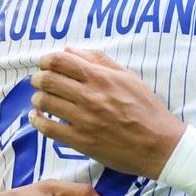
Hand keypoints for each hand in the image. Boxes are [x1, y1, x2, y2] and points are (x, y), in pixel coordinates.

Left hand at [29, 47, 186, 179]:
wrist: (158, 144)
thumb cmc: (147, 109)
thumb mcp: (128, 77)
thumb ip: (100, 61)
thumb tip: (71, 50)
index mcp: (101, 78)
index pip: (61, 61)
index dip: (46, 60)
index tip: (45, 63)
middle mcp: (89, 96)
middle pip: (48, 80)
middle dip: (38, 78)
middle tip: (39, 81)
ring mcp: (83, 119)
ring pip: (45, 103)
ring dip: (38, 98)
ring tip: (40, 99)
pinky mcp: (80, 141)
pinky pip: (48, 128)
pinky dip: (38, 121)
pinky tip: (38, 118)